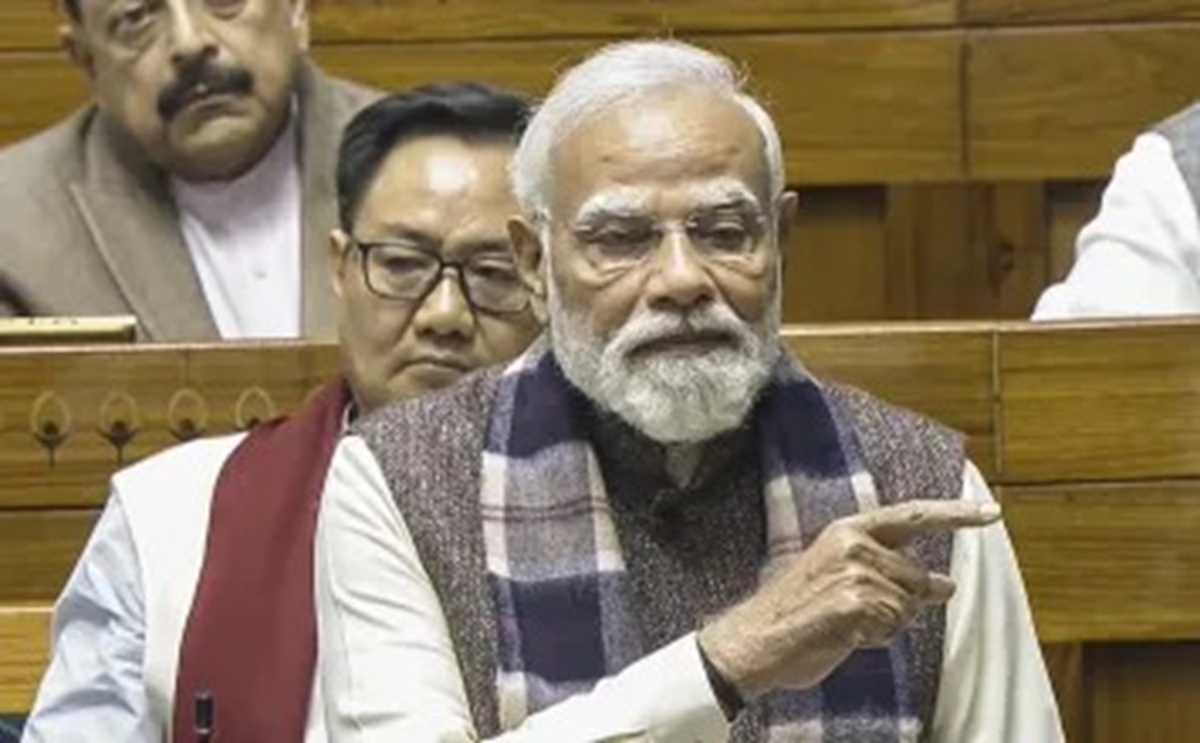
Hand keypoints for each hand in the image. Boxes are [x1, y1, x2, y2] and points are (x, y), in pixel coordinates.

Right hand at [697, 499, 1000, 698]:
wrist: (757, 638)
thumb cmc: (798, 612)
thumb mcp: (842, 579)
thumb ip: (891, 573)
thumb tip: (946, 583)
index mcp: (847, 529)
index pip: (912, 515)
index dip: (955, 513)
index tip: (991, 511)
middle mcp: (853, 543)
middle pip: (915, 576)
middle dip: (903, 601)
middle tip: (863, 616)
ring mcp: (855, 571)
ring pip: (908, 605)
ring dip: (886, 624)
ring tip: (847, 624)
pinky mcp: (855, 602)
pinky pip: (893, 626)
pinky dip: (876, 638)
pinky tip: (847, 635)